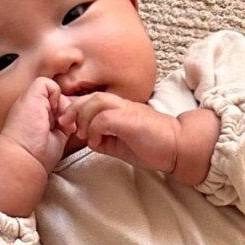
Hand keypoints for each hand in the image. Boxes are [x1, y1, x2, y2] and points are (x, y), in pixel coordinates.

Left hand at [0, 78, 74, 172]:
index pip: (53, 88)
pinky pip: (76, 123)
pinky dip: (76, 124)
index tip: (51, 103)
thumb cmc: (26, 127)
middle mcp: (43, 109)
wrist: (28, 155)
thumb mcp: (31, 96)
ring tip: (64, 124)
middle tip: (58, 116)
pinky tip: (70, 129)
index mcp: (33, 99)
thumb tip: (58, 92)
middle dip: (65, 105)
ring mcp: (54, 121)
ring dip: (71, 115)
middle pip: (64, 98)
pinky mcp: (63, 134)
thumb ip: (44, 84)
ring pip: (71, 110)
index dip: (56, 94)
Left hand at [57, 90, 179, 174]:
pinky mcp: (130, 120)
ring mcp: (126, 110)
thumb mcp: (122, 145)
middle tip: (65, 125)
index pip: (92, 100)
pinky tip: (97, 142)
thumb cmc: (153, 147)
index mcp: (119, 108)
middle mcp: (122, 105)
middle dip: (72, 110)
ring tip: (83, 134)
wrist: (178, 147)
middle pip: (90, 97)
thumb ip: (105, 139)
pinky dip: (95, 130)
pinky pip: (104, 118)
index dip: (76, 109)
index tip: (68, 125)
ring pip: (95, 102)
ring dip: (83, 118)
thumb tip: (89, 140)